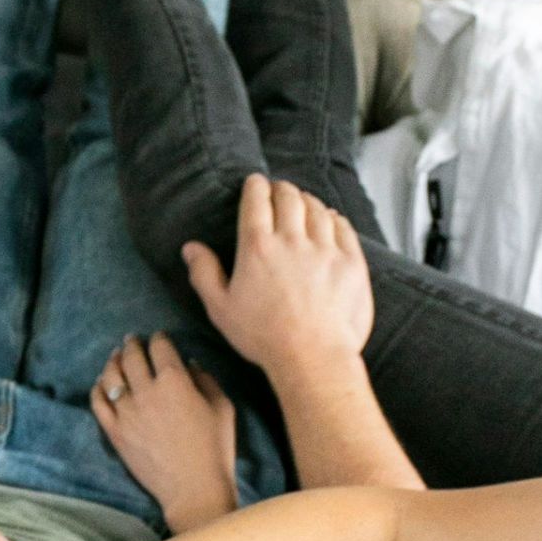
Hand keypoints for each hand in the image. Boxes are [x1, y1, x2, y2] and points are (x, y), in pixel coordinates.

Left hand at [92, 333, 238, 534]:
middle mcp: (145, 390)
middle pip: (132, 357)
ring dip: (113, 361)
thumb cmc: (214, 448)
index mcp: (174, 380)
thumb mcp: (222, 407)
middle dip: (133, 344)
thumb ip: (206, 380)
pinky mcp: (114, 431)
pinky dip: (98, 388)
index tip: (159, 337)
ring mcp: (125, 411)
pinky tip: (101, 383)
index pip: (160, 348)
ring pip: (111, 375)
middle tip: (132, 339)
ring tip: (116, 356)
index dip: (159, 338)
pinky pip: (98, 402)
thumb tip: (190, 363)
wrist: (193, 488)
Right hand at [181, 174, 373, 377]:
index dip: (255, 186)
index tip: (255, 183)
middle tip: (279, 191)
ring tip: (303, 203)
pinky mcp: (351, 263)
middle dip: (282, 188)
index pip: (257, 200)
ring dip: (307, 200)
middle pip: (289, 197)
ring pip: (317, 208)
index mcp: (257, 247)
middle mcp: (292, 240)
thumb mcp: (221, 309)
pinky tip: (330, 219)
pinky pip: (343, 228)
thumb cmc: (263, 338)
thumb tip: (190, 248)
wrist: (313, 358)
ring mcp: (325, 249)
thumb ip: (204, 274)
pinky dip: (334, 218)